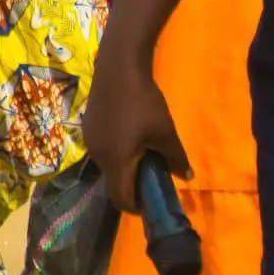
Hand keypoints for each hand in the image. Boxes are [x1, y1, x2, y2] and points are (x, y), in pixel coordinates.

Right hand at [84, 38, 190, 213]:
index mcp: (116, 162)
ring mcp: (90, 140)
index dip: (136, 206)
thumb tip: (186, 177)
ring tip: (142, 152)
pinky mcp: (87, 126)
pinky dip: (115, 152)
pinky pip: (102, 149)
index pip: (121, 198)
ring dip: (123, 167)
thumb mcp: (165, 132)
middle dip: (131, 185)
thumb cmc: (144, 103)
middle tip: (152, 174)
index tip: (152, 201)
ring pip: (107, 165)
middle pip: (113, 182)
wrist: (118, 67)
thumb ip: (176, 158)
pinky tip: (129, 134)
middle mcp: (98, 156)